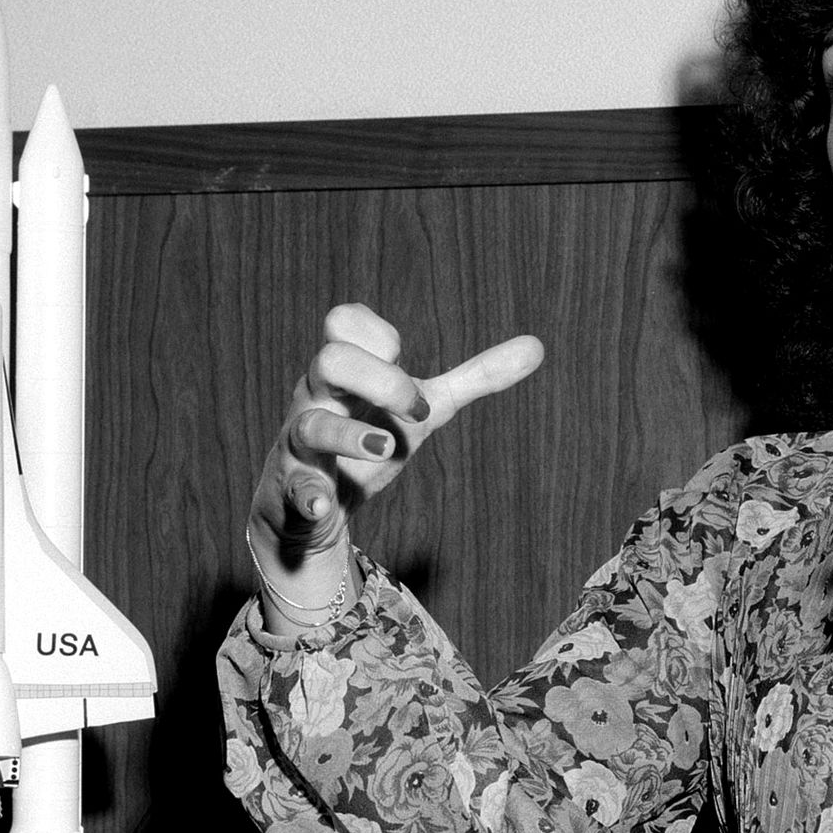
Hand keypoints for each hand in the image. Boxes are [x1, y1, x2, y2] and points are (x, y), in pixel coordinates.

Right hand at [248, 304, 543, 620]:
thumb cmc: (366, 443)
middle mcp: (316, 399)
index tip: (407, 367)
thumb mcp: (424, 410)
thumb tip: (538, 345)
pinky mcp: (294, 490)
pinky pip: (294, 488)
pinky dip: (308, 496)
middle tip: (416, 410)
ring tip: (387, 447)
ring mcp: (302, 445)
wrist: (310, 510)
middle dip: (381, 379)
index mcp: (346, 372)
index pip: (344, 321)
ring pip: (310, 423)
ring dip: (350, 433)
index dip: (382, 336)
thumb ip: (476, 378)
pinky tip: (322, 505)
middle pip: (330, 359)